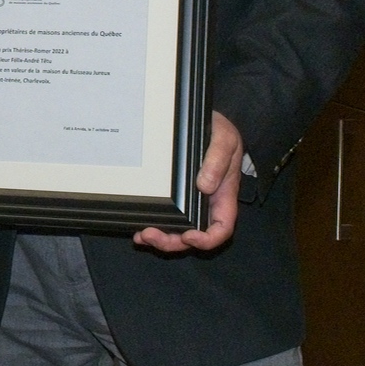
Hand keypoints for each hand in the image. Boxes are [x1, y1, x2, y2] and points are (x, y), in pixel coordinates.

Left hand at [135, 111, 241, 252]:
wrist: (208, 123)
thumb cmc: (221, 134)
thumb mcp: (225, 141)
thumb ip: (217, 162)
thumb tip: (204, 186)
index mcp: (223, 197)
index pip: (221, 228)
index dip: (207, 239)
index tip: (189, 236)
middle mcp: (207, 205)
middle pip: (194, 236)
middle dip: (174, 242)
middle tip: (152, 236)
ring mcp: (191, 203)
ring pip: (178, 232)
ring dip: (161, 239)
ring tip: (142, 236)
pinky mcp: (176, 197)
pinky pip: (167, 218)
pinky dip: (155, 225)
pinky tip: (139, 229)